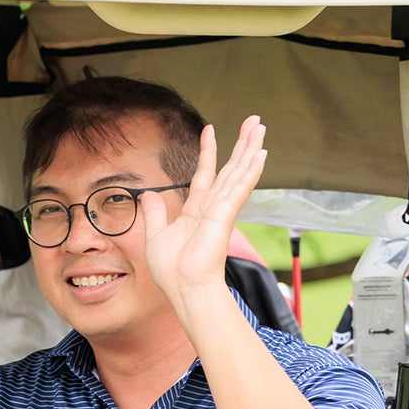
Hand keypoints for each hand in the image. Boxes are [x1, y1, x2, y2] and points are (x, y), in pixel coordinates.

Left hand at [142, 116, 268, 315]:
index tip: (209, 129)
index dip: (208, 152)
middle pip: (230, 168)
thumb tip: (148, 194)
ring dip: (249, 148)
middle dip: (241, 144)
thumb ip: (154, 213)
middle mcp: (213, 206)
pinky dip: (251, 169)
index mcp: (197, 210)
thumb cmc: (172, 270)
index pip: (205, 174)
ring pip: (238, 171)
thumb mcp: (156, 235)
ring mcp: (222, 209)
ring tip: (259, 127)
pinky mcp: (225, 214)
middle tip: (253, 121)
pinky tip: (260, 153)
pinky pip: (240, 187)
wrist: (183, 287)